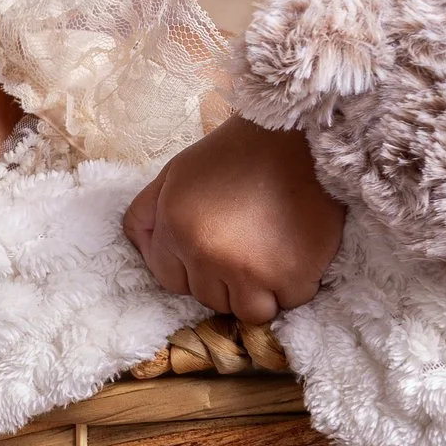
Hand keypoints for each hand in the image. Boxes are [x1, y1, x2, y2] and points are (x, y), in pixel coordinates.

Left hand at [123, 115, 344, 323]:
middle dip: (226, 279)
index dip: (192, 267)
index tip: (215, 249)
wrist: (304, 134)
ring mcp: (249, 270)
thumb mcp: (178, 171)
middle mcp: (205, 254)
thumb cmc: (241, 150)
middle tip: (249, 244)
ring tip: (273, 254)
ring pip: (248, 311)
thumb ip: (150, 211)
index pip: (170, 279)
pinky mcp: (292, 276)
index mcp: (175, 226)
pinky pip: (289, 302)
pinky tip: (298, 251)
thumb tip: (140, 247)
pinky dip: (295, 284)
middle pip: (209, 298)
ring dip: (260, 291)